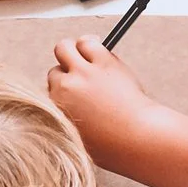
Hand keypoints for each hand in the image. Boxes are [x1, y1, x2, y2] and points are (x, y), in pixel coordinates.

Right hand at [46, 36, 167, 173]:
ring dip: (74, 52)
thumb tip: (71, 110)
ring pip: (65, 47)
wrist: (137, 138)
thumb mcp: (79, 140)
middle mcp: (64, 89)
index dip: (63, 91)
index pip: (50, 92)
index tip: (74, 94)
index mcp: (56, 110)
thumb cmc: (114, 145)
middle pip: (54, 71)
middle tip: (82, 77)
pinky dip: (92, 44)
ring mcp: (82, 73)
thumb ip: (70, 121)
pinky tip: (100, 53)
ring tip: (88, 60)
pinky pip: (88, 42)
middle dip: (66, 73)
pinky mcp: (102, 61)